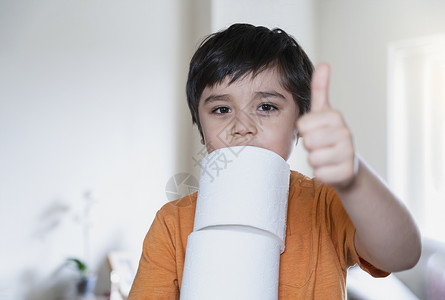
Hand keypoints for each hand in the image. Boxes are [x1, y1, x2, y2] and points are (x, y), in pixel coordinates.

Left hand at [297, 63, 357, 188]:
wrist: (347, 166)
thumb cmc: (329, 136)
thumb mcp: (323, 112)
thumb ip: (320, 89)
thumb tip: (324, 64)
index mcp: (336, 116)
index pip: (302, 125)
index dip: (305, 131)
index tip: (316, 131)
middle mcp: (346, 133)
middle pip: (307, 141)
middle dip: (310, 146)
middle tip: (321, 146)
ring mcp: (348, 153)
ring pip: (313, 159)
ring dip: (315, 161)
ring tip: (326, 157)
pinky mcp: (346, 173)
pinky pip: (320, 174)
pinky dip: (322, 174)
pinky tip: (331, 169)